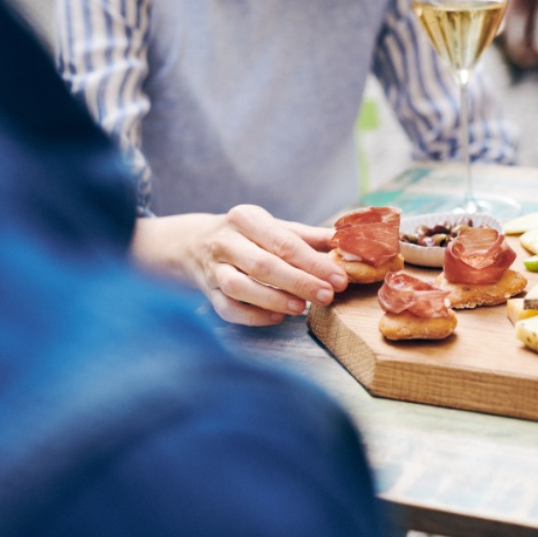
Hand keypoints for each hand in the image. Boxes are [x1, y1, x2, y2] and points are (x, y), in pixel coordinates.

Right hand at [131, 205, 347, 325]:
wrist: (193, 243)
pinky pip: (227, 309)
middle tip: (326, 295)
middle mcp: (225, 241)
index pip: (283, 242)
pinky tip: (277, 318)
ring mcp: (213, 268)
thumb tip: (344, 242)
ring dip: (273, 299)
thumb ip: (308, 236)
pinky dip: (253, 316)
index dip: (313, 262)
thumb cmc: (245, 236)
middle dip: (298, 282)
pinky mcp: (207, 292)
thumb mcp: (273, 227)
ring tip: (301, 309)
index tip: (339, 278)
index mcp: (245, 218)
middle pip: (263, 264)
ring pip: (241, 287)